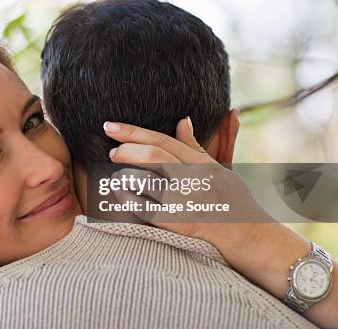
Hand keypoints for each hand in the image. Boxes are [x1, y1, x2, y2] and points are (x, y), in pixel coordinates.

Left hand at [103, 118, 337, 327]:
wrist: (248, 236)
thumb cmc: (232, 199)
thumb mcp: (218, 168)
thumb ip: (194, 146)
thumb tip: (181, 121)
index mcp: (201, 163)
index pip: (163, 140)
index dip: (133, 132)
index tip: (110, 126)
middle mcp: (194, 180)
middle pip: (153, 156)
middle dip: (126, 150)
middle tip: (112, 151)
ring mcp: (186, 203)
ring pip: (146, 181)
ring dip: (124, 174)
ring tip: (115, 173)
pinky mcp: (178, 225)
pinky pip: (144, 209)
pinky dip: (126, 200)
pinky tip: (117, 194)